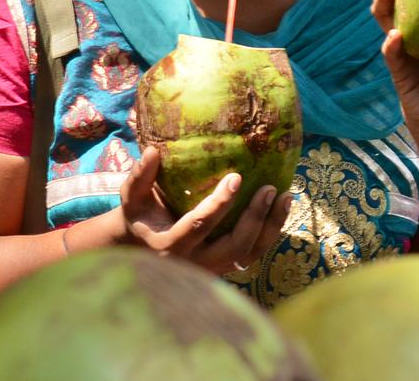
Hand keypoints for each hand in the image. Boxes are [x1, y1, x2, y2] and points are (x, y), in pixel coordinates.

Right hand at [119, 147, 291, 274]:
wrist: (143, 251)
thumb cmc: (139, 217)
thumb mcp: (132, 198)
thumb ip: (140, 176)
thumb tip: (152, 150)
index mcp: (169, 246)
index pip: (198, 225)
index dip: (219, 203)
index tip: (236, 177)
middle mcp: (195, 262)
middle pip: (234, 246)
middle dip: (255, 218)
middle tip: (270, 188)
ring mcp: (214, 268)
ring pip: (250, 254)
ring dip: (271, 226)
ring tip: (286, 196)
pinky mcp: (227, 267)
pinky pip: (254, 252)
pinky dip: (271, 231)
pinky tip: (282, 207)